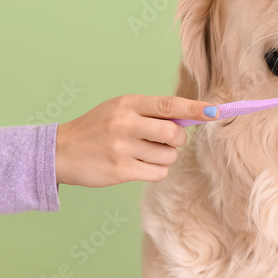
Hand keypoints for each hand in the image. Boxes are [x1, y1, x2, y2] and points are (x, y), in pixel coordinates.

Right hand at [55, 95, 216, 186]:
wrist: (61, 151)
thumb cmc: (98, 129)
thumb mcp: (120, 110)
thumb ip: (152, 112)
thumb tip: (190, 118)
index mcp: (129, 104)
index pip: (169, 104)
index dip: (196, 109)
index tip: (216, 111)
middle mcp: (126, 123)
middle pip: (174, 134)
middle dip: (177, 140)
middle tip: (164, 141)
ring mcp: (122, 148)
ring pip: (169, 156)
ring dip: (164, 158)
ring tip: (142, 153)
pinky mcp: (121, 170)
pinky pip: (158, 173)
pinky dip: (155, 171)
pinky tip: (138, 166)